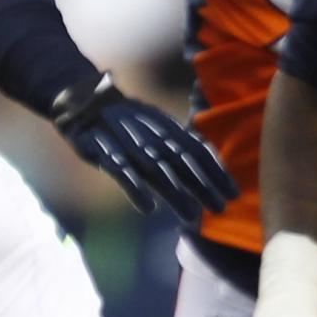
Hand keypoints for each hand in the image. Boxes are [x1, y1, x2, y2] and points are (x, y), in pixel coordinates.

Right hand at [53, 79, 236, 227]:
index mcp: (166, 128)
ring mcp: (127, 143)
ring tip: (191, 216)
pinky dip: (135, 189)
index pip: (197, 150)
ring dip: (175, 192)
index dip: (216, 171)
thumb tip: (211, 164)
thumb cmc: (125, 121)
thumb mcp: (155, 126)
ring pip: (156, 168)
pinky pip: (121, 171)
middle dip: (203, 185)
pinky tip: (148, 209)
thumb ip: (178, 144)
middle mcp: (151, 134)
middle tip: (221, 209)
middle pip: (182, 161)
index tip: (234, 193)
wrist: (82, 100)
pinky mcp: (103, 152)